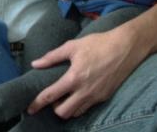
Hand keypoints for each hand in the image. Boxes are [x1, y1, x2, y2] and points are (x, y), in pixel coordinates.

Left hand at [26, 25, 145, 119]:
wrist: (126, 47)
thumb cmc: (98, 43)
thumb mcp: (72, 46)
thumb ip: (52, 57)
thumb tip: (35, 64)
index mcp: (74, 78)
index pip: (50, 96)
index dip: (37, 103)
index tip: (30, 109)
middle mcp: (85, 91)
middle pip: (63, 112)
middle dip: (54, 108)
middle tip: (54, 98)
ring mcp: (96, 96)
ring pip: (76, 113)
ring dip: (67, 108)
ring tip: (65, 97)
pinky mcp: (105, 97)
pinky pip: (88, 108)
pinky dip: (80, 106)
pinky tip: (78, 95)